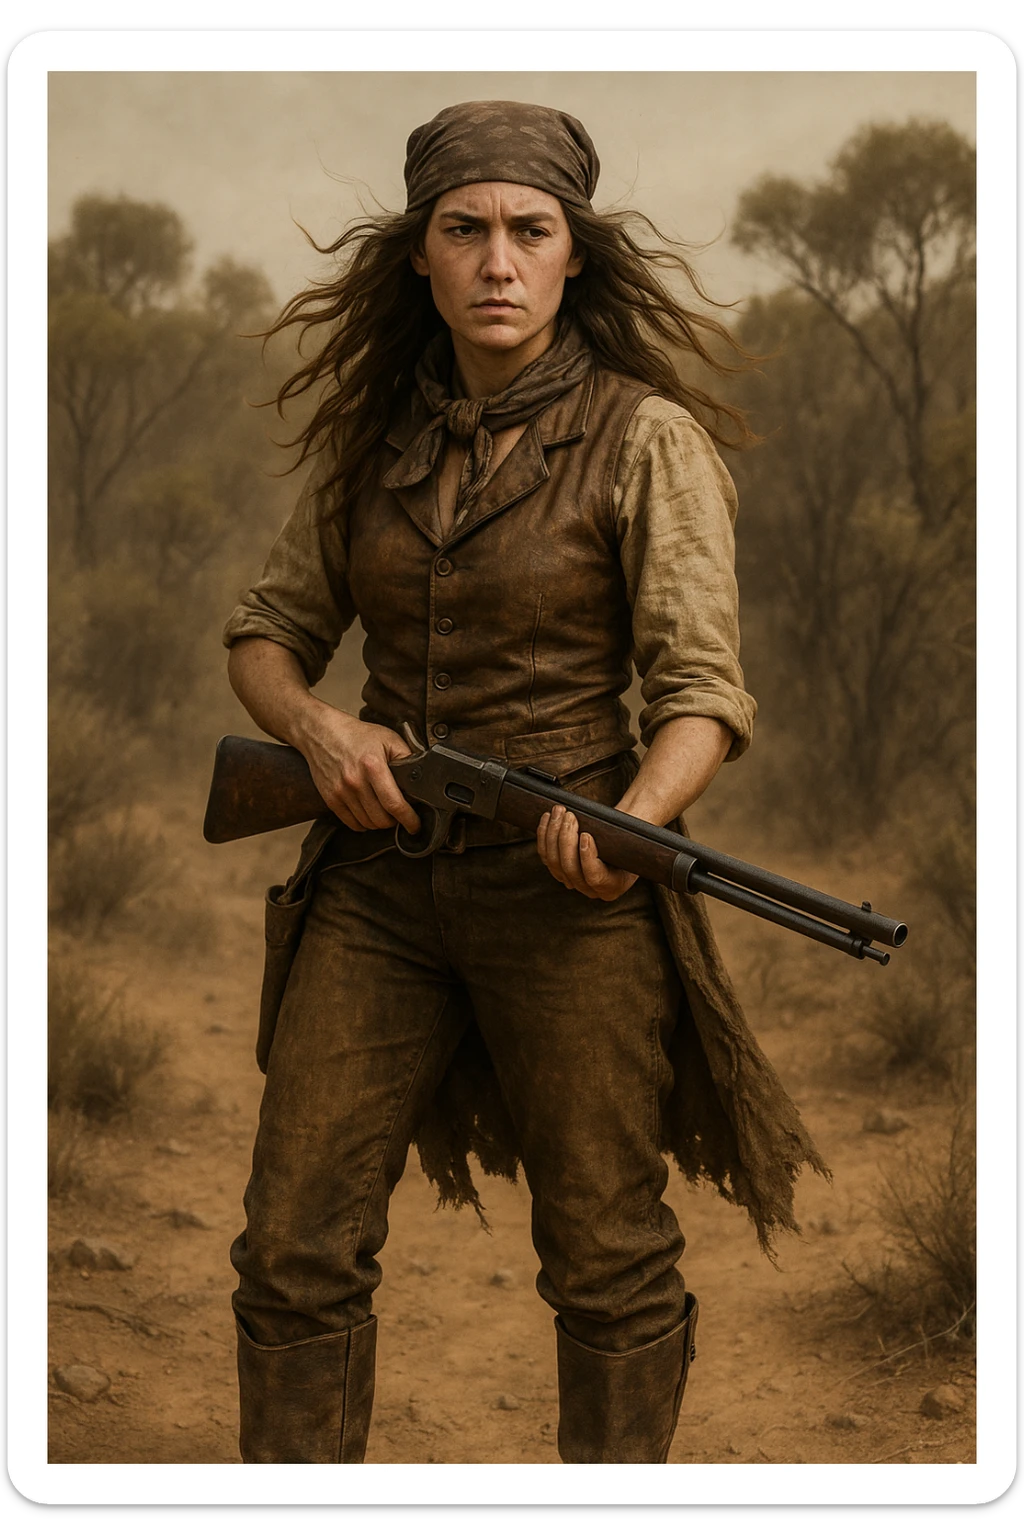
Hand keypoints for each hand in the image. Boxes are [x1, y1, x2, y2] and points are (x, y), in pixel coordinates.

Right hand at [298, 706, 420, 834]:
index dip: (409, 819)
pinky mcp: (330, 799)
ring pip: (367, 824)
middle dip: (395, 821)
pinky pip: (352, 823)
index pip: (394, 803)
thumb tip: (422, 780)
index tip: (415, 825)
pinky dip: (364, 824)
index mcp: (373, 766)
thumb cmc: (357, 735)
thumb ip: (407, 758)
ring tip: (385, 812)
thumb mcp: (389, 739)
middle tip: (400, 814)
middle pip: (381, 819)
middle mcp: (355, 781)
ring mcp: (340, 792)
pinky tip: (369, 813)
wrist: (321, 733)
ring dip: (380, 823)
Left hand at [536, 805, 638, 901]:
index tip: (586, 834)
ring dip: (553, 834)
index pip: (594, 877)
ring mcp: (572, 881)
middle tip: (570, 816)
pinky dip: (544, 836)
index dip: (587, 857)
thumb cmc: (629, 838)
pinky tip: (547, 818)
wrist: (621, 838)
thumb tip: (629, 825)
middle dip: (566, 839)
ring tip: (560, 812)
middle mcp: (590, 890)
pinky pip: (545, 856)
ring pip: (554, 862)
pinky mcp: (558, 870)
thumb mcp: (634, 842)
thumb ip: (626, 841)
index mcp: (612, 887)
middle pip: (570, 869)